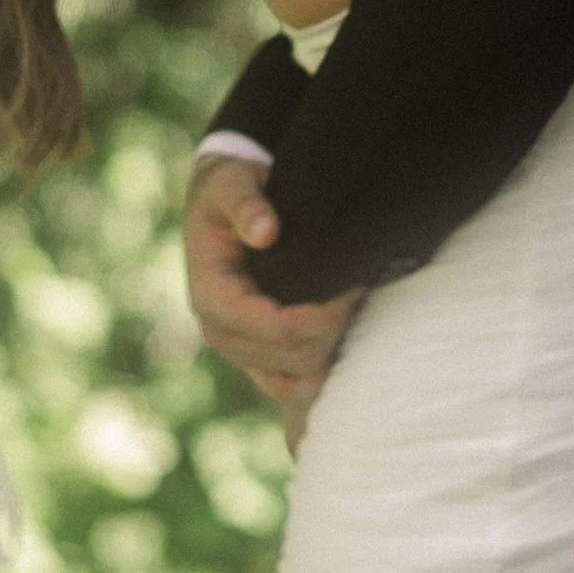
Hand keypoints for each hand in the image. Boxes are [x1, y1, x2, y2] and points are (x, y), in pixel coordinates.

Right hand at [183, 152, 361, 439]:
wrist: (223, 206)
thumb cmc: (228, 191)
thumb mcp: (230, 182)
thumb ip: (244, 202)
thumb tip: (265, 231)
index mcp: (210, 296)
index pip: (273, 328)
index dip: (319, 315)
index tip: (352, 285)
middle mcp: (222, 333)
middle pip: (293, 359)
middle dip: (334, 329)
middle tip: (363, 289)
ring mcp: (242, 353)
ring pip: (297, 385)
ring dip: (333, 356)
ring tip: (355, 312)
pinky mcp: (262, 361)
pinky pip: (296, 390)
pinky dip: (326, 376)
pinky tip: (350, 343)